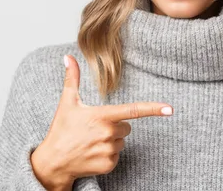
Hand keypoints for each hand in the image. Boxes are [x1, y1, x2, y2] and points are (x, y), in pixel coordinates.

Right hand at [30, 54, 173, 189]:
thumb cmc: (61, 130)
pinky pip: (117, 156)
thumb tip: (67, 57)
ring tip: (91, 141)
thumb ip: (72, 78)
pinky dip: (107, 155)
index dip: (153, 108)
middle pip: (127, 126)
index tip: (170, 108)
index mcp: (102, 116)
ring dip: (111, 141)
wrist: (53, 162)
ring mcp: (109, 151)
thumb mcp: (67, 102)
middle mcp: (108, 134)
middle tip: (94, 129)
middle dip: (115, 126)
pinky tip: (93, 153)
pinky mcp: (108, 165)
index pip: (133, 110)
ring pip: (122, 141)